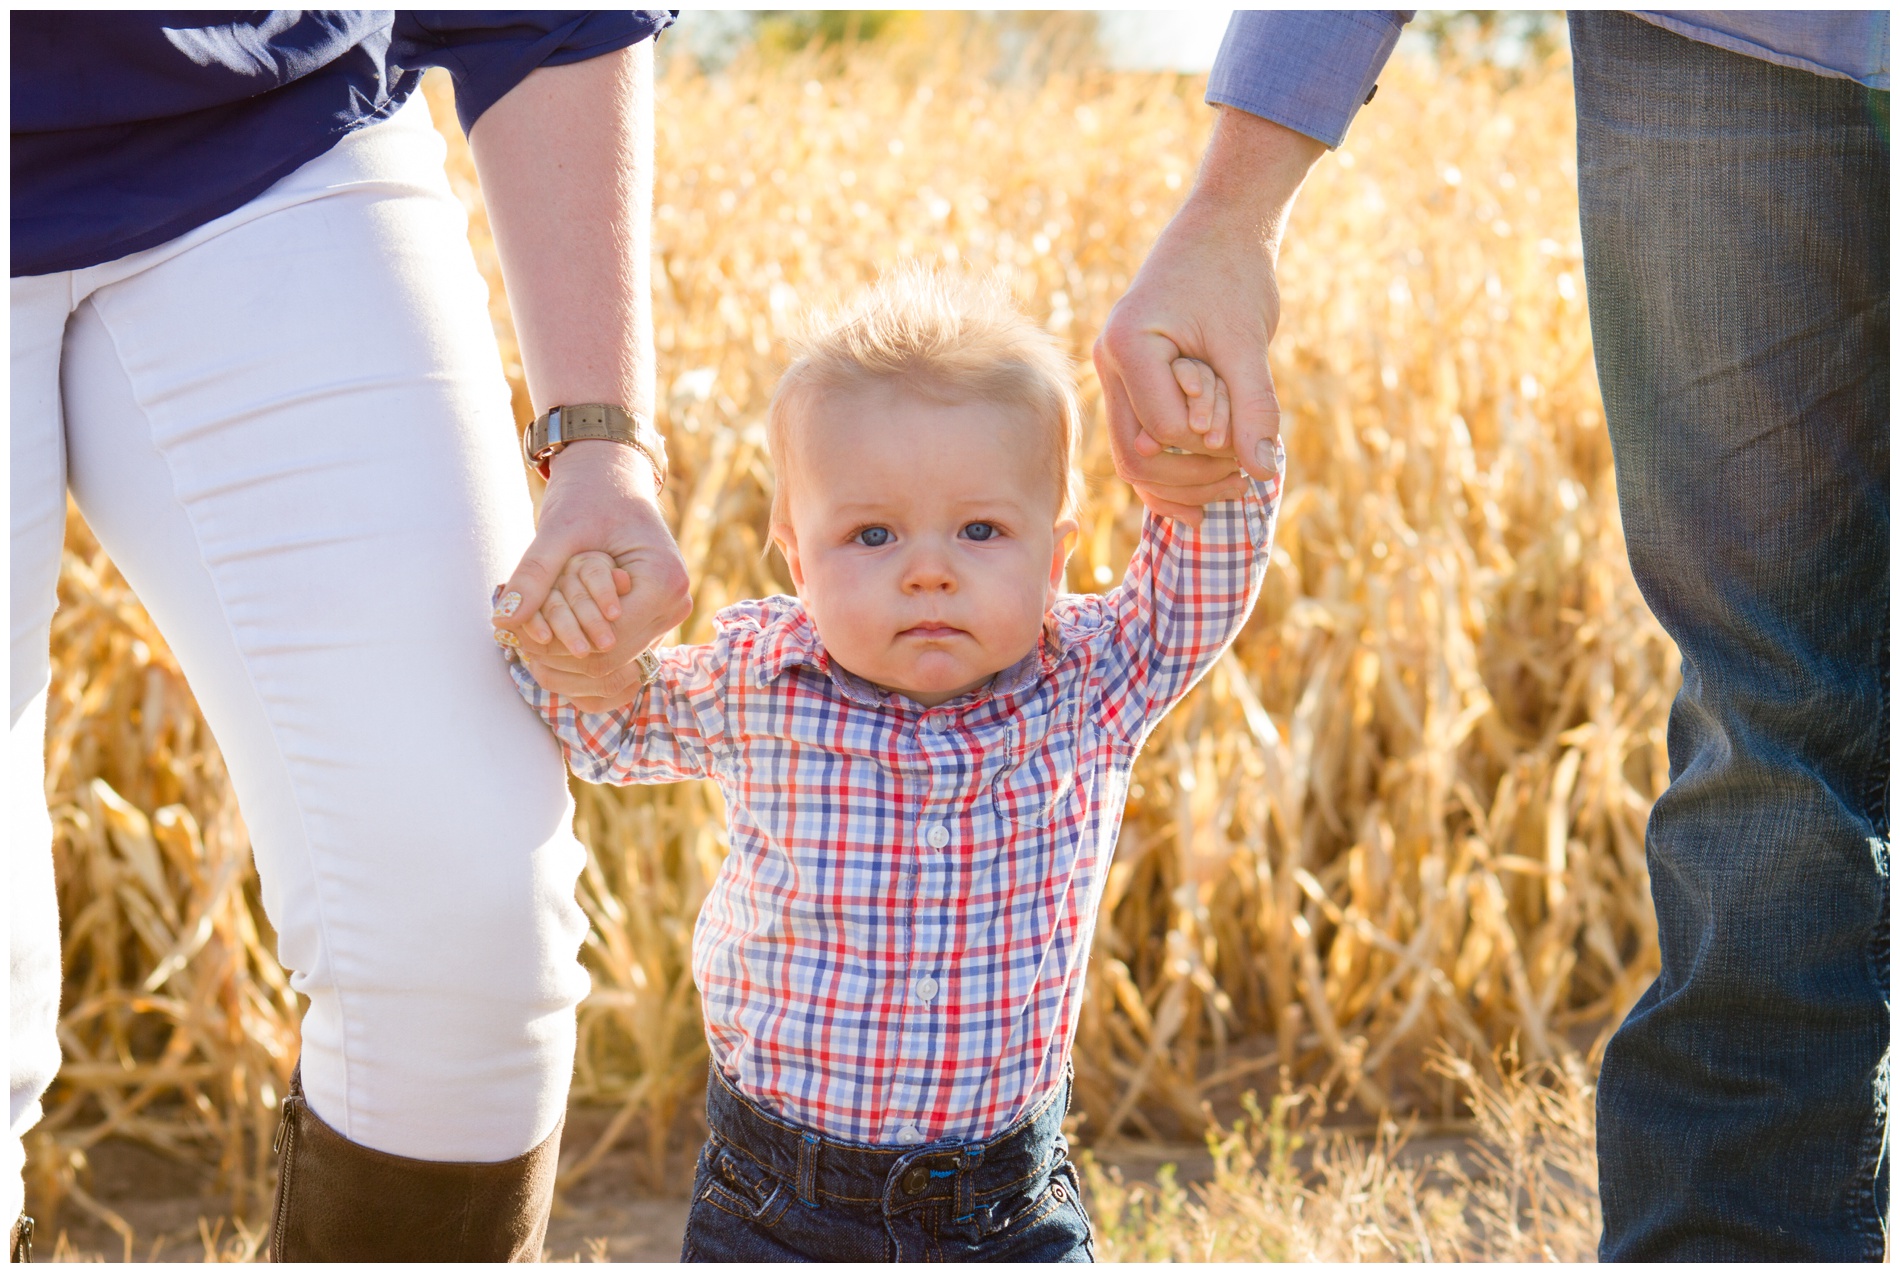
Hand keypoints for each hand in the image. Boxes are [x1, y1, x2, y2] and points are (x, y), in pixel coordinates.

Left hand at [492, 441, 689, 711]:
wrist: (612, 479)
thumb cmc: (590, 496)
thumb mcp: (558, 530)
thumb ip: (534, 575)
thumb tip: (502, 620)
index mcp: (663, 583)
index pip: (607, 644)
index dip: (558, 646)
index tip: (517, 635)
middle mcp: (674, 606)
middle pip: (610, 661)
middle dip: (560, 655)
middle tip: (515, 641)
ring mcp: (666, 617)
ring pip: (611, 666)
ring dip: (567, 658)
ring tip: (527, 639)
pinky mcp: (652, 622)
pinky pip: (615, 656)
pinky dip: (578, 653)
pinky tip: (547, 638)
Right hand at [1094, 108, 1319, 521]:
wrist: (1220, 228)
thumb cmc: (1233, 274)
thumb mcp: (1247, 343)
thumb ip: (1254, 407)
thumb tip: (1264, 474)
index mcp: (1128, 347)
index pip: (1165, 431)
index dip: (1210, 444)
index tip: (1247, 433)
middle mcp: (1109, 364)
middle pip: (1136, 456)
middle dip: (1191, 480)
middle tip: (1245, 486)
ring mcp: (1116, 375)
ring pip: (1134, 456)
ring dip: (1182, 482)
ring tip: (1235, 492)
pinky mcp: (1133, 381)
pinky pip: (1141, 441)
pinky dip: (1171, 471)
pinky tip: (1201, 503)